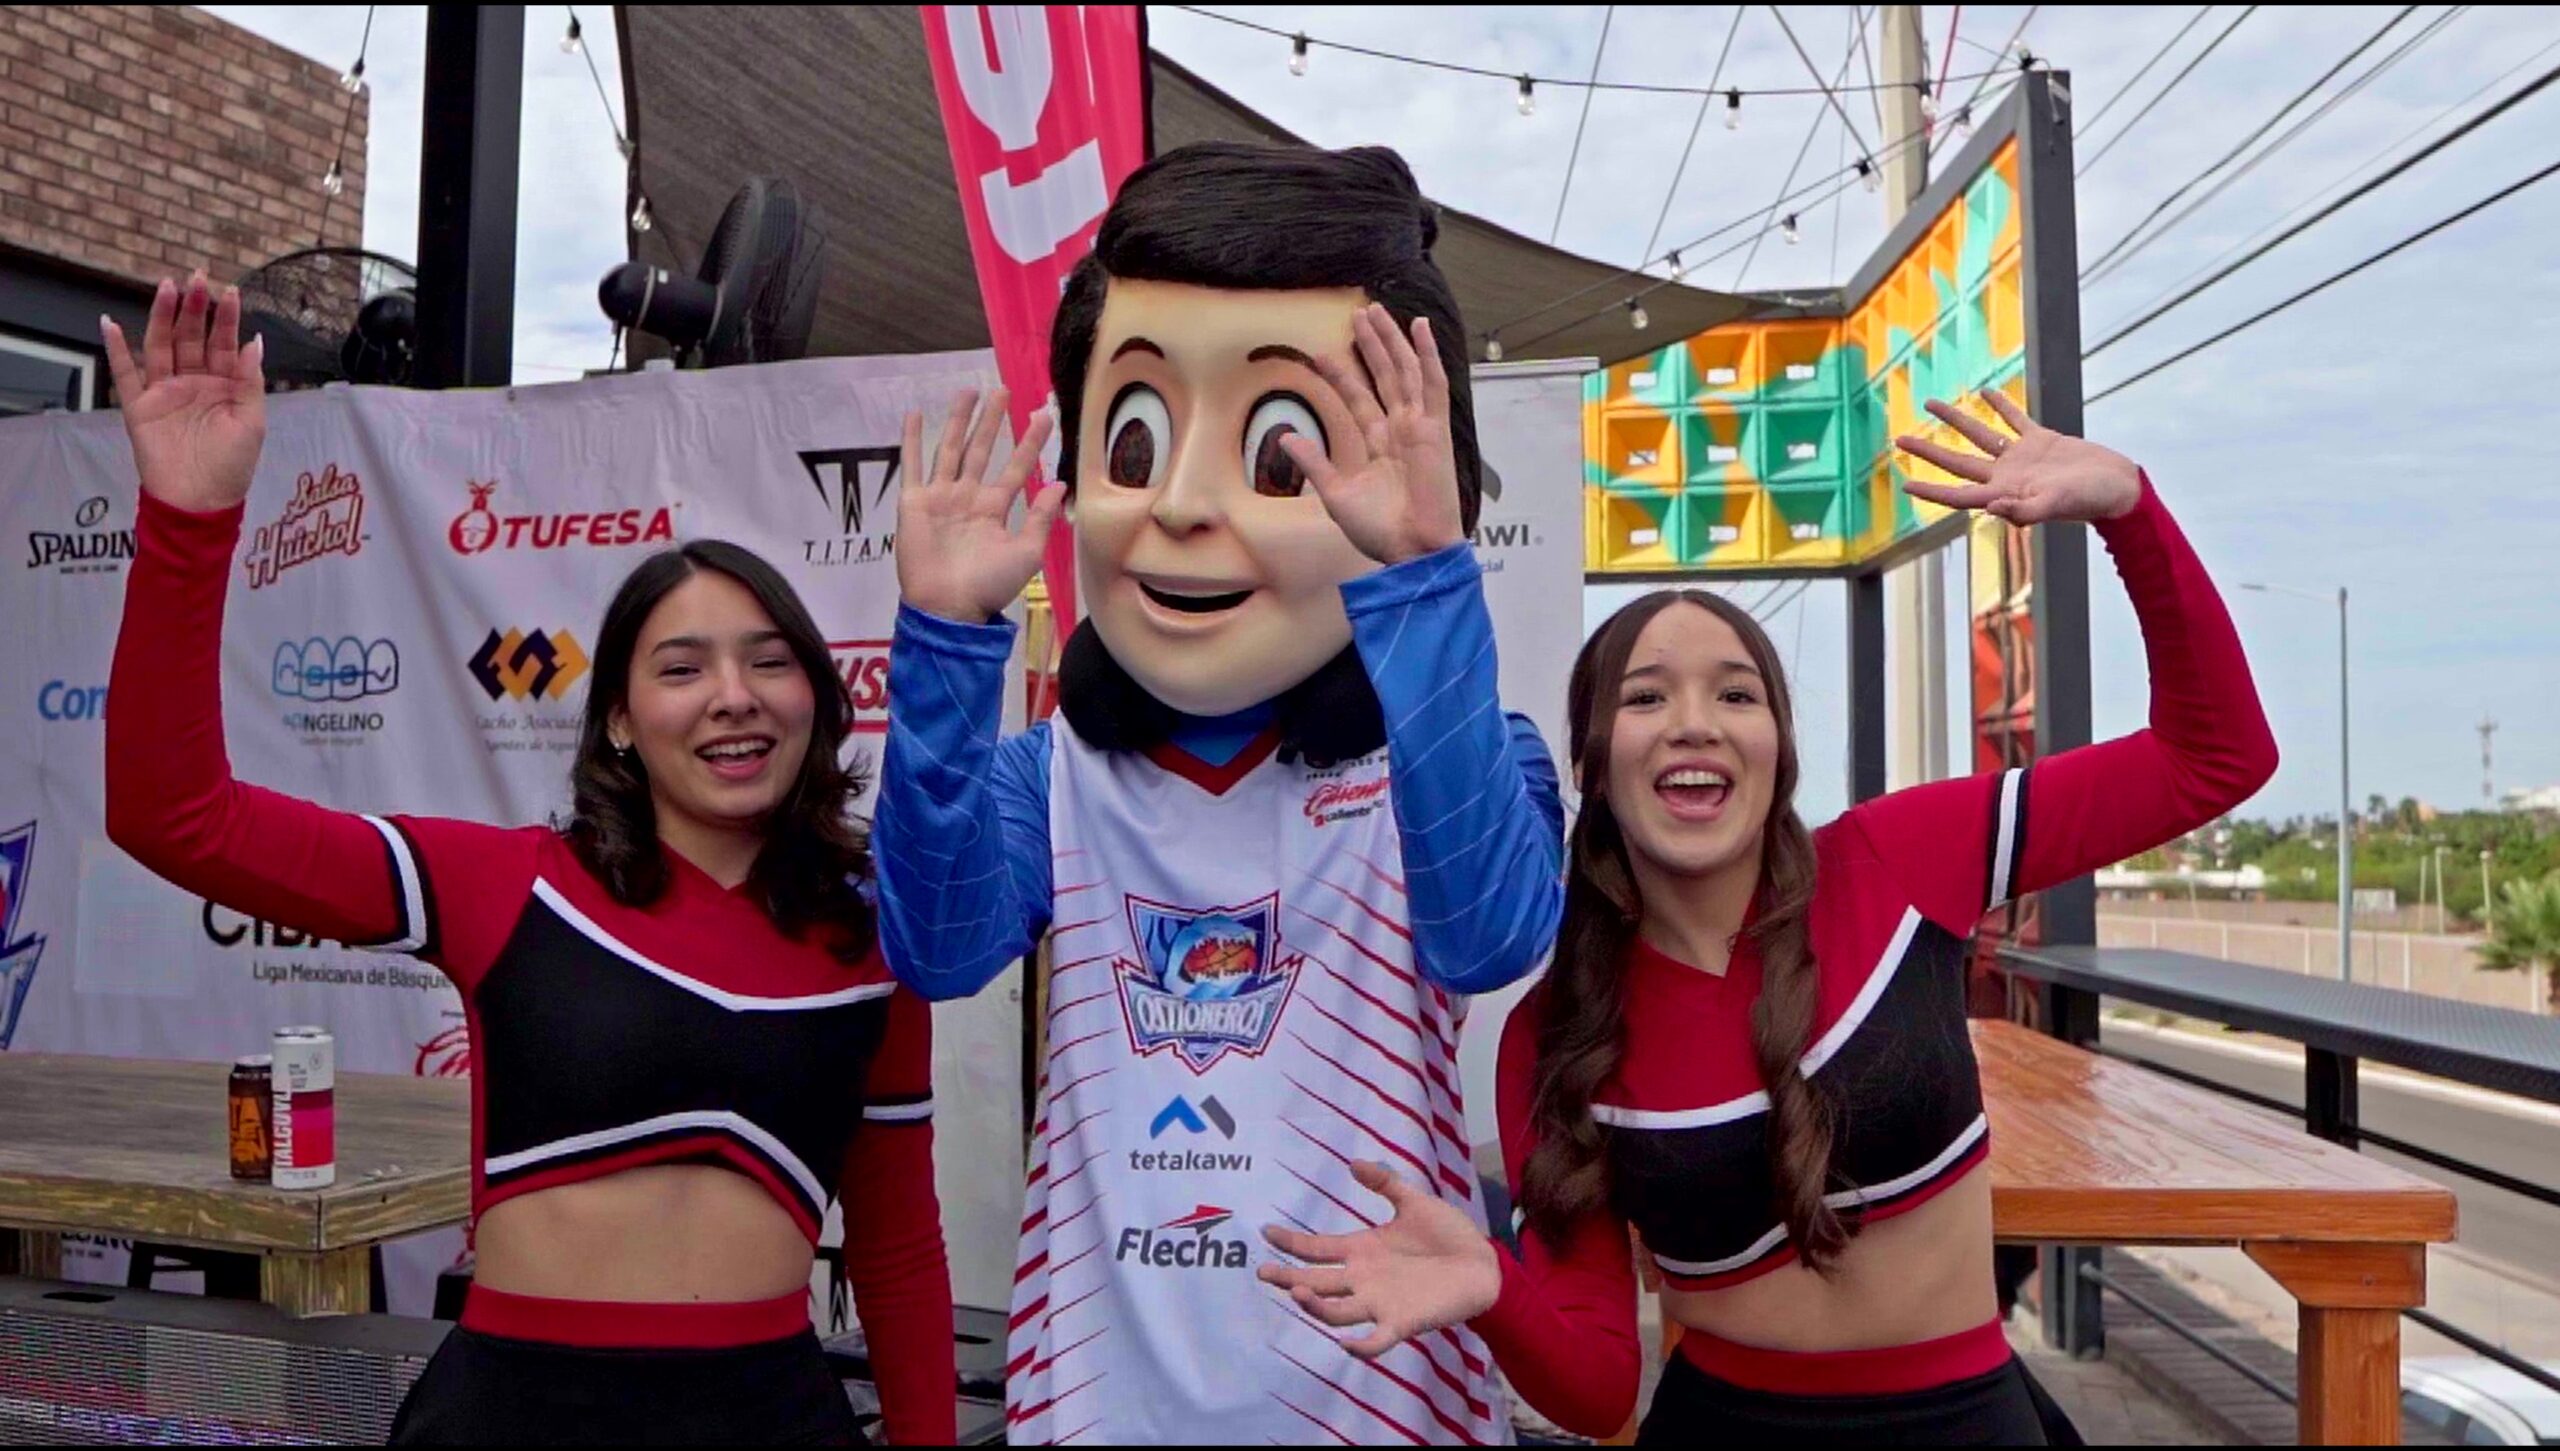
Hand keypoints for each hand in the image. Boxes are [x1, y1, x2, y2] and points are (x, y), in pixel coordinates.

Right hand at [100, 270, 266, 513]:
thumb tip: (254, 342)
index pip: (224, 343)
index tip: (231, 291)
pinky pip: (124, 374)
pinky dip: (116, 349)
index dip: (227, 318)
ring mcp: (164, 391)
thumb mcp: (252, 422)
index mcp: (224, 385)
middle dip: (195, 308)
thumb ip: (250, 381)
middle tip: (196, 278)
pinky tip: (110, 324)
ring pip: (160, 346)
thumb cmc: (232, 465)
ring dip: (162, 317)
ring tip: (166, 288)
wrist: (200, 501)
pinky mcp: (139, 406)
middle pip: (191, 337)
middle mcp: (193, 382)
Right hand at [894, 388, 1063, 623]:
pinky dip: (911, 440)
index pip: (1016, 467)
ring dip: (958, 420)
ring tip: (967, 391)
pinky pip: (912, 465)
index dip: (1029, 443)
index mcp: (995, 510)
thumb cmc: (989, 584)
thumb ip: (1041, 517)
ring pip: (951, 449)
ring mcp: (940, 497)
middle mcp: (968, 498)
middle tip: (1003, 390)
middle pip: (982, 450)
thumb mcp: (1026, 552)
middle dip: (992, 421)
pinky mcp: (914, 502)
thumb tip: (1061, 485)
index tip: (1043, 416)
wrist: (948, 606)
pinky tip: (914, 414)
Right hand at [1257, 1160, 1501, 1358]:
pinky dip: (1362, 1346)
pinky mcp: (1402, 1322)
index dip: (1291, 1242)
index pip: (1318, 1249)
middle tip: (1263, 1271)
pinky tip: (1346, 1343)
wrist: (1483, 1264)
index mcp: (1362, 1250)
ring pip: (1337, 1312)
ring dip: (1316, 1306)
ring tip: (1298, 1291)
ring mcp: (1380, 1302)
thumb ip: (1385, 1183)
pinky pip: (1377, 1340)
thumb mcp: (1414, 1202)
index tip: (1266, 1231)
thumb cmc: (1448, 1234)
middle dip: (1287, 1277)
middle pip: (1316, 1282)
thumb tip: (1353, 1163)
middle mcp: (1363, 1279)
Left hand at [1282, 303, 1466, 565]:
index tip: (1321, 353)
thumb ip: (1314, 462)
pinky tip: (1420, 326)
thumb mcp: (1336, 494)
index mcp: (1378, 446)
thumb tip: (1286, 437)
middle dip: (1370, 346)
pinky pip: (1434, 383)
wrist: (1413, 549)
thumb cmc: (1379, 531)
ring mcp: (1419, 426)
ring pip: (1405, 372)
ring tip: (1376, 313)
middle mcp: (1399, 430)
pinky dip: (1429, 353)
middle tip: (1357, 315)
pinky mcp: (1436, 428)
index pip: (1358, 399)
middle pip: (1384, 377)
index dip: (1341, 375)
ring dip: (1391, 341)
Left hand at [1894, 389, 2142, 524]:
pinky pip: (2014, 419)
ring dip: (1956, 420)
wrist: (2118, 487)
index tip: (1905, 481)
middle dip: (1929, 451)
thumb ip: (2023, 511)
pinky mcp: (2042, 440)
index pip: (1958, 494)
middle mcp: (2007, 476)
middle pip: (1958, 462)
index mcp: (2004, 494)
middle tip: (1899, 440)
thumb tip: (1990, 507)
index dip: (1931, 490)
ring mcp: (2022, 458)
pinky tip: (1985, 392)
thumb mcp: (2055, 506)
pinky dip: (2001, 406)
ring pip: (1980, 435)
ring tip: (1931, 404)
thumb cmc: (2089, 502)